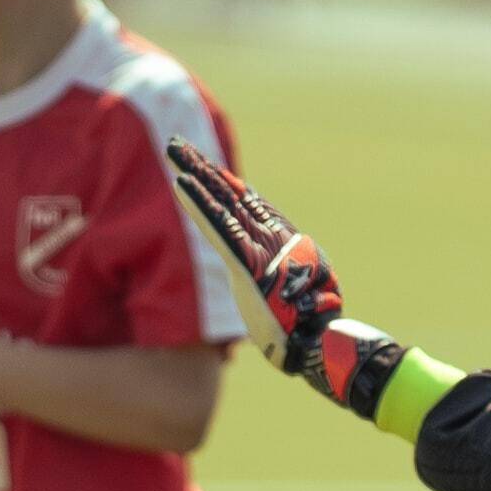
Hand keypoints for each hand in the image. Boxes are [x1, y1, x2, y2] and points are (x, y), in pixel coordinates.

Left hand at [164, 138, 405, 414]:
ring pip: (221, 202)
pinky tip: (180, 183)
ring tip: (172, 150)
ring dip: (195, 174)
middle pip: (230, 195)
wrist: (317, 344)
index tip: (203, 166)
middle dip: (203, 169)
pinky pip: (218, 226)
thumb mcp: (293, 296)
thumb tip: (280, 279)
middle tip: (176, 145)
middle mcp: (270, 238)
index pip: (247, 207)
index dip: (224, 185)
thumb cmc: (307, 328)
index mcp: (281, 244)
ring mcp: (259, 247)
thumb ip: (282, 278)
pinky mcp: (246, 261)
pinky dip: (198, 204)